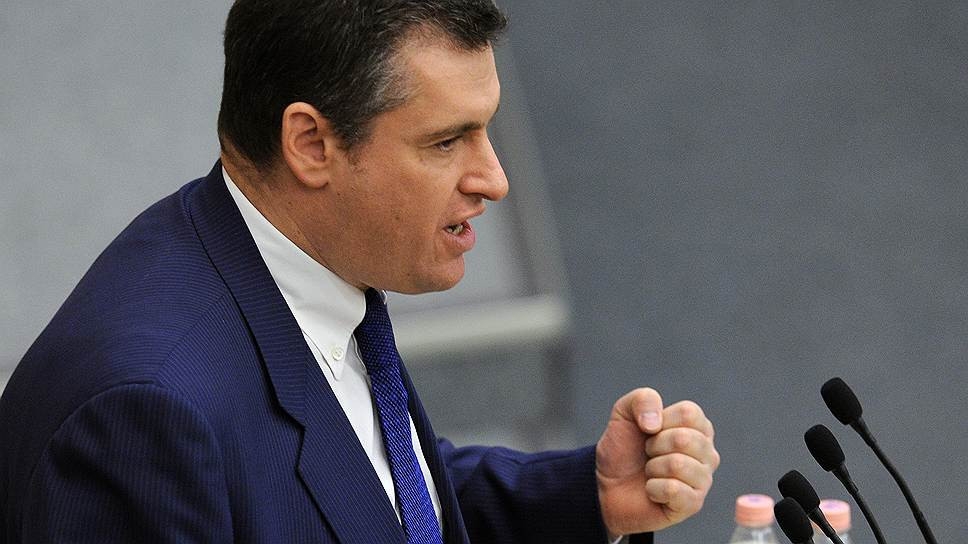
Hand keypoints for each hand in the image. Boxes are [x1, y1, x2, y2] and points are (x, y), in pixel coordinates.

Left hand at [596, 388, 719, 537]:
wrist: (607, 485)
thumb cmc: (623, 450)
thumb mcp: (624, 413)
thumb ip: (643, 399)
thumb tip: (656, 422)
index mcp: (697, 427)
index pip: (689, 413)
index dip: (661, 420)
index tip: (650, 430)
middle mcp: (706, 452)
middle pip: (684, 439)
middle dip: (654, 445)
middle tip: (648, 454)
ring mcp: (703, 479)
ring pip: (678, 464)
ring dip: (652, 468)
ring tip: (651, 471)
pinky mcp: (693, 503)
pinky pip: (674, 489)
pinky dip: (653, 488)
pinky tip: (652, 490)